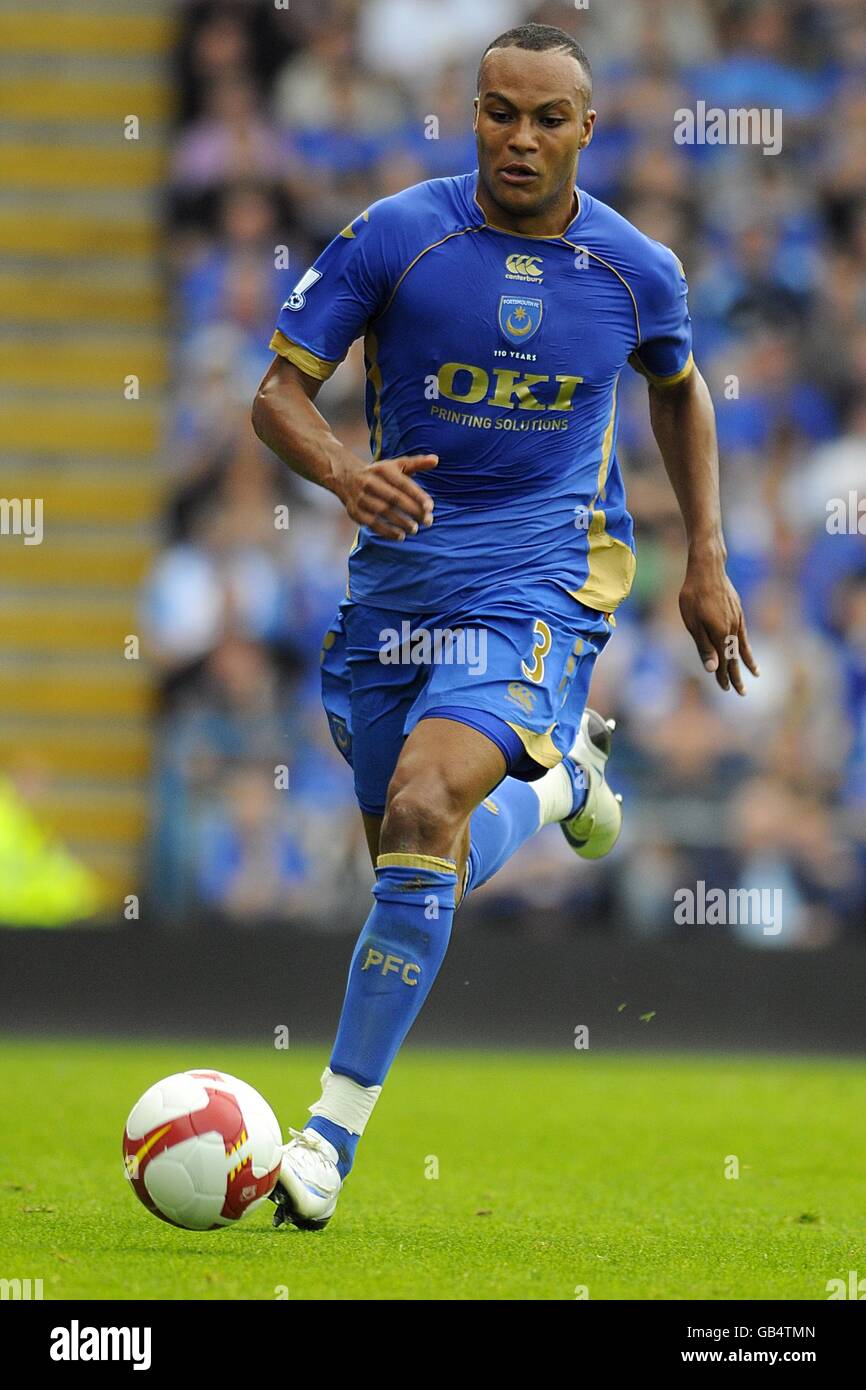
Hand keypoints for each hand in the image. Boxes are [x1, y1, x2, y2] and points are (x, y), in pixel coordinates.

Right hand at [333, 453, 436, 539]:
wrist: (345, 477)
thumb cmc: (379, 473)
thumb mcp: (396, 465)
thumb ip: (416, 463)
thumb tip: (436, 460)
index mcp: (382, 469)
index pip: (403, 483)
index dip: (417, 495)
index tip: (431, 507)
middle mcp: (369, 482)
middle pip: (394, 498)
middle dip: (412, 511)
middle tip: (428, 521)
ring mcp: (360, 497)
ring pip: (383, 511)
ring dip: (401, 522)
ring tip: (415, 529)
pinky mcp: (355, 512)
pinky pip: (372, 523)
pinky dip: (387, 531)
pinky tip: (400, 536)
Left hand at [679, 555, 758, 694]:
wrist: (708, 569)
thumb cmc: (693, 595)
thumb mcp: (692, 622)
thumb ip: (703, 646)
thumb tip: (712, 668)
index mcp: (719, 635)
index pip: (722, 662)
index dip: (722, 676)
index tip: (725, 689)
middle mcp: (731, 630)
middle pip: (734, 657)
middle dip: (736, 675)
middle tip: (741, 693)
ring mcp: (737, 621)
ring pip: (742, 646)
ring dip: (746, 662)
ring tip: (755, 675)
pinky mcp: (738, 612)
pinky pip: (744, 635)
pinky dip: (747, 645)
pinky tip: (748, 651)